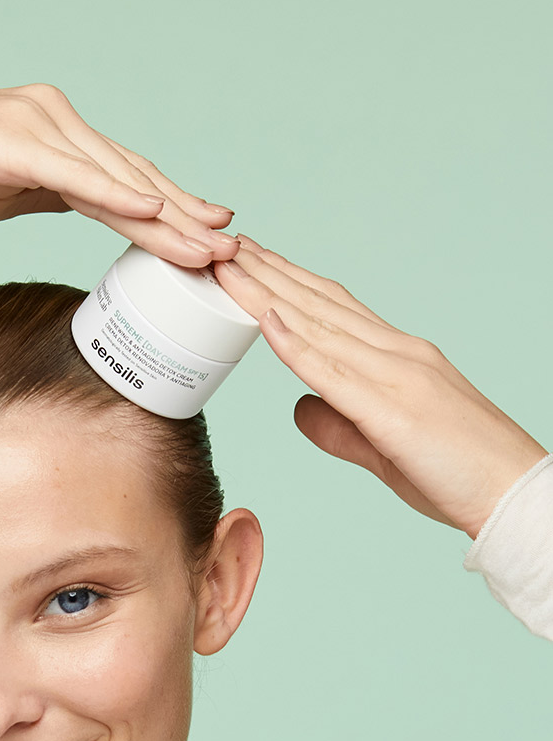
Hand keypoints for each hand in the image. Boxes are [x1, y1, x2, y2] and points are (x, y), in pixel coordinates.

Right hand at [0, 83, 238, 267]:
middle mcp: (56, 121)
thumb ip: (52, 193)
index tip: (211, 235)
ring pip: (115, 178)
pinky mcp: (12, 143)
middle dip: (185, 216)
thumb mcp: (8, 192)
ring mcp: (36, 126)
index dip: (173, 208)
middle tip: (231, 248)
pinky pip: (73, 175)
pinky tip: (148, 212)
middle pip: (133, 177)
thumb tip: (89, 211)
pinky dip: (112, 195)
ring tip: (205, 245)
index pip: (127, 178)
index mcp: (58, 135)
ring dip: (164, 216)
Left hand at [214, 239, 547, 538]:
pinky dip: (296, 343)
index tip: (253, 262)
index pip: (333, 309)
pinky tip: (265, 318)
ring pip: (318, 325)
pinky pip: (333, 370)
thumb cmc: (458, 472)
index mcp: (398, 357)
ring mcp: (397, 375)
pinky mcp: (392, 410)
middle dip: (269, 274)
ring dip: (267, 294)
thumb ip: (339, 426)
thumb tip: (300, 409)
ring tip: (228, 267)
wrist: (513, 493)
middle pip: (319, 304)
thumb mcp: (384, 446)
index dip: (289, 283)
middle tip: (226, 247)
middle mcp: (397, 353)